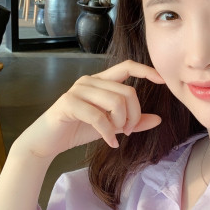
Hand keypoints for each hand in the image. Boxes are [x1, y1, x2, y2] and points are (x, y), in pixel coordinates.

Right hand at [12, 60, 164, 159]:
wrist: (47, 141)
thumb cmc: (79, 128)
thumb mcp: (111, 125)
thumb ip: (133, 121)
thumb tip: (158, 119)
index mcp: (101, 81)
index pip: (127, 67)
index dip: (146, 70)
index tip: (163, 80)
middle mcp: (90, 81)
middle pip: (127, 91)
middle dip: (134, 114)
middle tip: (128, 130)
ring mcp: (78, 90)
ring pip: (115, 102)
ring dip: (121, 123)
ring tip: (116, 135)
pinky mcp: (69, 103)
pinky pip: (98, 116)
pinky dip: (108, 133)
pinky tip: (110, 142)